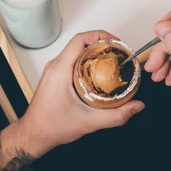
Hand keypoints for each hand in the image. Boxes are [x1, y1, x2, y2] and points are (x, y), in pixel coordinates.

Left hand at [16, 31, 144, 155]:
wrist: (34, 135)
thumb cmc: (52, 127)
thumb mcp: (89, 122)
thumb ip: (116, 115)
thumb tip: (136, 106)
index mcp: (60, 70)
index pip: (79, 40)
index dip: (99, 35)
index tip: (115, 42)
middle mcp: (55, 66)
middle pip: (80, 43)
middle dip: (101, 44)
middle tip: (118, 52)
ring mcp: (53, 70)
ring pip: (76, 52)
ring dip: (94, 53)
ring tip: (111, 61)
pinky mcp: (54, 77)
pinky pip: (72, 61)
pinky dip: (86, 62)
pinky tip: (99, 74)